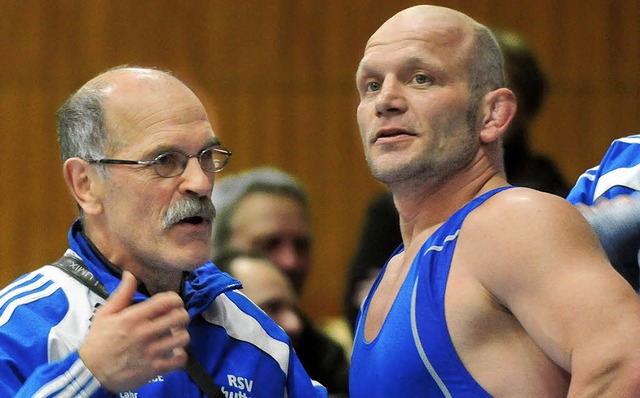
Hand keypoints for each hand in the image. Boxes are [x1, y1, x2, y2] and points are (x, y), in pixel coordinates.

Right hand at [78, 271, 190, 391]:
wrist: (91, 373)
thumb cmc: (99, 341)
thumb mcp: (105, 314)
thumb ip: (122, 294)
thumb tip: (130, 274)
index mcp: (134, 317)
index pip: (168, 301)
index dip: (175, 300)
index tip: (171, 304)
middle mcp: (145, 333)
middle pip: (181, 317)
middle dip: (181, 316)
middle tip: (175, 320)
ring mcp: (151, 352)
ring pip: (183, 338)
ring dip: (181, 335)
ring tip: (174, 336)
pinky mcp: (155, 369)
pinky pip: (180, 360)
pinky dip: (181, 356)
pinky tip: (173, 353)